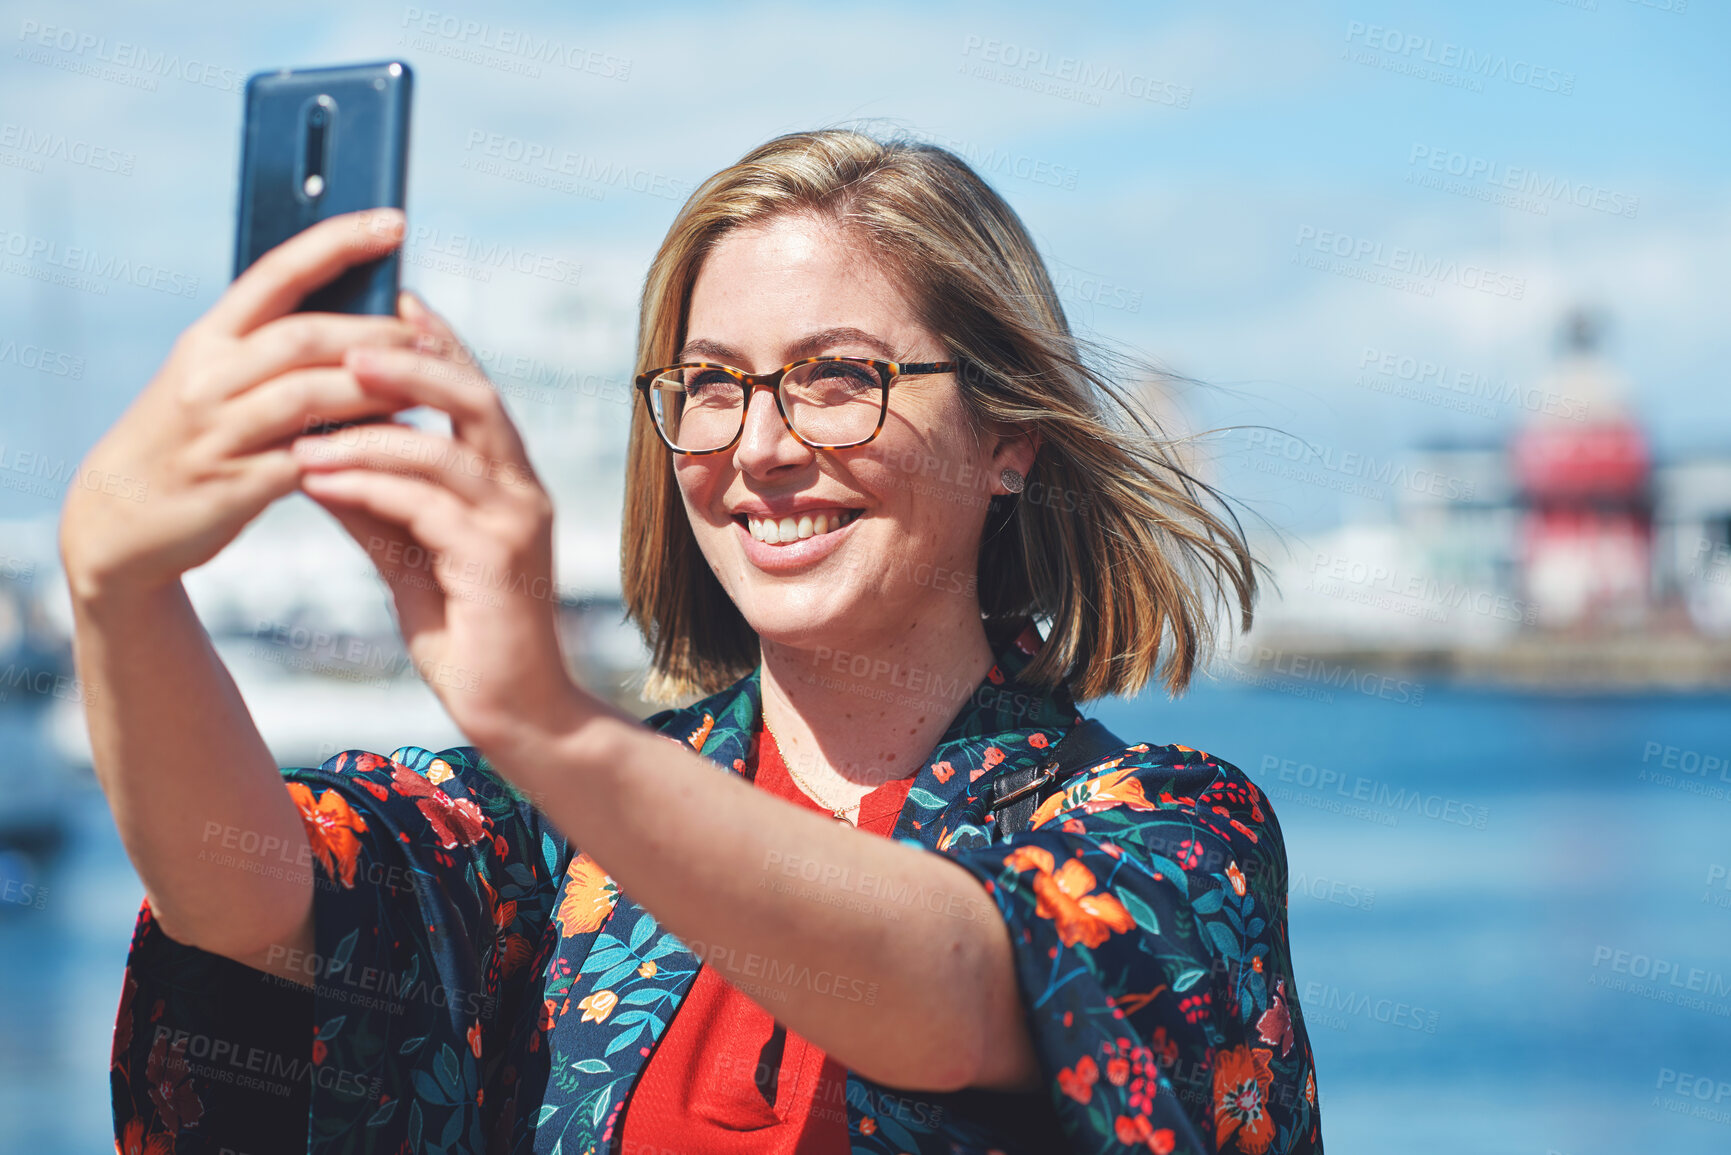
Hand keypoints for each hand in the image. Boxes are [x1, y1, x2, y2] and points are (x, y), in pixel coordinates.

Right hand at [58, 209, 419, 600]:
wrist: (117, 522)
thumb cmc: (185, 442)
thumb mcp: (211, 381)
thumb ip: (269, 352)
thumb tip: (361, 322)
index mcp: (206, 340)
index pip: (277, 273)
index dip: (338, 243)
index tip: (393, 222)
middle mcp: (208, 377)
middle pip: (303, 337)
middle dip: (375, 332)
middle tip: (430, 333)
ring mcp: (219, 432)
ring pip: (308, 395)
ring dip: (375, 388)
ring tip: (427, 384)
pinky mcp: (236, 485)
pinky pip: (312, 460)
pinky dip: (359, 449)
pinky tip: (401, 446)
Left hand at [290, 293, 598, 760]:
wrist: (515, 712)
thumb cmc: (465, 633)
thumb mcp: (408, 554)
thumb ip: (376, 501)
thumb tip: (315, 449)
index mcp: (509, 481)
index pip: (474, 392)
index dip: (435, 342)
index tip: (388, 301)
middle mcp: (522, 492)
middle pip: (473, 399)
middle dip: (408, 364)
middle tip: (345, 348)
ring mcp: (515, 526)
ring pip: (441, 450)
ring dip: (366, 434)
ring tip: (304, 432)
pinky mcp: (495, 564)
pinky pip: (423, 507)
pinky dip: (365, 488)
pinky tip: (317, 485)